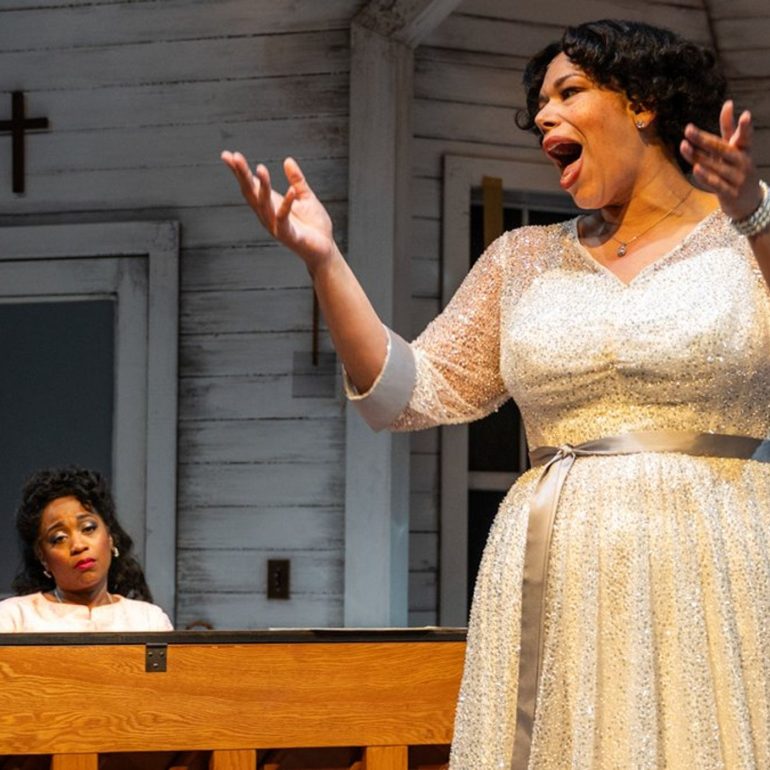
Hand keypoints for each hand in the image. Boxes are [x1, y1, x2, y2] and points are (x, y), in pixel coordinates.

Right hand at [221, 151, 337, 272]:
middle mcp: (268, 215)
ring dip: (263, 187)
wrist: (325, 249)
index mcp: (271, 205)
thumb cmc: (314, 226)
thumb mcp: (305, 197)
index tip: (228, 155)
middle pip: (251, 193)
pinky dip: (287, 204)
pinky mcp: (288, 235)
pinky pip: (284, 218)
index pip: (251, 186)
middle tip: (235, 157)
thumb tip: (287, 160)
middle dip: (243, 175)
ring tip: (261, 169)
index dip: (239, 172)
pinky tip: (290, 191)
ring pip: (264, 205)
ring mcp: (276, 226)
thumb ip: (296, 180)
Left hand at [680, 100, 761, 221]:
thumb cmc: (738, 169)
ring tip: (684, 146)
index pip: (744, 136)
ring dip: (698, 156)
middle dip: (704, 139)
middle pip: (722, 149)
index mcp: (744, 150)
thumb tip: (728, 103)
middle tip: (688, 129)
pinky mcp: (730, 193)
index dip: (745, 127)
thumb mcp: (736, 148)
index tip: (745, 115)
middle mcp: (742, 162)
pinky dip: (706, 177)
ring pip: (715, 166)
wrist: (750, 202)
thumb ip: (729, 128)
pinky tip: (695, 169)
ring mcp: (737, 178)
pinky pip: (716, 184)